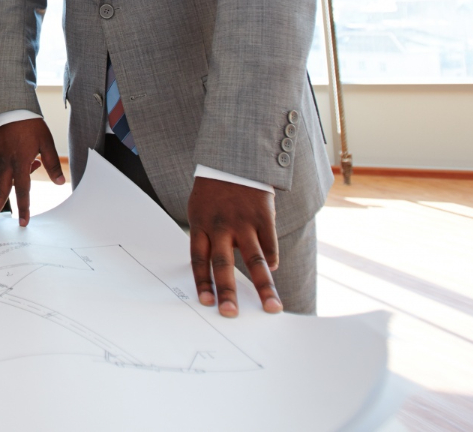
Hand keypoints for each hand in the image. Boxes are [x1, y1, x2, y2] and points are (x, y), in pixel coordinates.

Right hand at [0, 117, 62, 226]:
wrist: (9, 107)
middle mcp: (6, 163)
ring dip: (14, 179)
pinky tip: (23, 155)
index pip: (22, 191)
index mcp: (20, 163)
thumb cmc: (29, 123)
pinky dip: (13, 167)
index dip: (24, 208)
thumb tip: (60, 182)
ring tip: (33, 160)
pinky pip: (4, 166)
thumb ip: (52, 163)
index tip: (23, 222)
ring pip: (5, 176)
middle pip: (0, 191)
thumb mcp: (46, 142)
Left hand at [188, 177, 280, 316]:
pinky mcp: (263, 216)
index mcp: (200, 225)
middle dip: (227, 291)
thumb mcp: (199, 210)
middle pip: (222, 264)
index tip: (207, 303)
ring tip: (272, 307)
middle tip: (230, 313)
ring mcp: (243, 221)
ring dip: (264, 286)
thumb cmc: (213, 192)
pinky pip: (269, 244)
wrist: (234, 159)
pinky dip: (272, 260)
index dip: (202, 283)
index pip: (199, 260)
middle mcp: (220, 225)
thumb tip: (215, 274)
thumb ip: (205, 238)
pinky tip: (273, 270)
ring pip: (254, 259)